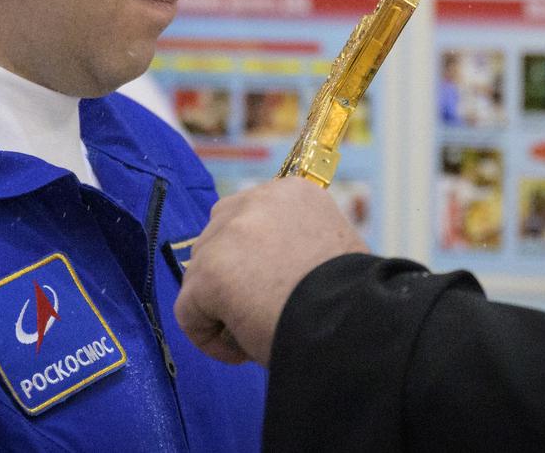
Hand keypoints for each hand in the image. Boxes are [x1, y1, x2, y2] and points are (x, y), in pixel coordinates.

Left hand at [174, 177, 368, 366]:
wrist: (355, 326)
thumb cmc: (354, 301)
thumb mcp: (332, 249)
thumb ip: (296, 242)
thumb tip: (268, 265)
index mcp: (292, 192)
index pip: (248, 217)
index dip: (252, 259)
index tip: (274, 287)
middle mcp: (257, 200)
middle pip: (217, 239)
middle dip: (231, 278)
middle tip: (263, 311)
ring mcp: (230, 233)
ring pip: (200, 275)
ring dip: (222, 307)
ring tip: (260, 330)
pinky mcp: (210, 272)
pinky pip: (188, 312)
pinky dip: (209, 338)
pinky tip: (243, 352)